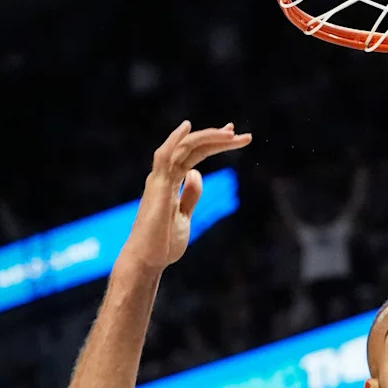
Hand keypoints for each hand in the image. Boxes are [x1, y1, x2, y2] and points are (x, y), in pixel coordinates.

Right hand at [120, 121, 251, 271]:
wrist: (147, 260)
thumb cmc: (163, 242)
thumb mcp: (185, 216)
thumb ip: (190, 195)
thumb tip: (197, 174)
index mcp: (170, 183)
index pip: (195, 156)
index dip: (213, 144)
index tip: (233, 136)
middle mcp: (164, 177)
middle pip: (192, 149)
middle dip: (217, 139)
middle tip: (240, 133)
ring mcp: (159, 181)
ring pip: (183, 148)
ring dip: (207, 138)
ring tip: (231, 133)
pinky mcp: (158, 188)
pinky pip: (165, 157)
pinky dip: (175, 141)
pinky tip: (187, 128)